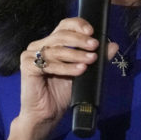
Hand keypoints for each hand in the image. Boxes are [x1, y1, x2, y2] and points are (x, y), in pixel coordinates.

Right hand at [17, 17, 117, 134]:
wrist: (47, 114)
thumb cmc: (62, 93)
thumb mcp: (83, 72)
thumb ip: (96, 58)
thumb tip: (113, 45)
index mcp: (52, 43)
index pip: (64, 26)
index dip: (78, 25)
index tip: (92, 31)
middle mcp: (40, 45)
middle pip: (61, 35)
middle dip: (80, 40)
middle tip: (94, 45)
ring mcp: (30, 55)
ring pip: (57, 49)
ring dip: (76, 54)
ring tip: (91, 60)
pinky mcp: (27, 66)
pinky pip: (49, 64)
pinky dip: (66, 67)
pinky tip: (79, 70)